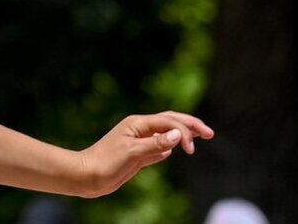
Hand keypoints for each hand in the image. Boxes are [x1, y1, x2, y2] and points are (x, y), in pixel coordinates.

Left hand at [75, 111, 214, 197]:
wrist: (88, 175)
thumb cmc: (106, 162)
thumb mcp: (133, 152)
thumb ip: (156, 144)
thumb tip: (179, 134)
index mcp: (138, 124)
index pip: (169, 121)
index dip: (186, 130)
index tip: (196, 146)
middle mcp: (139, 129)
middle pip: (170, 122)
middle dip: (190, 126)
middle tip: (210, 133)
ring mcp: (138, 141)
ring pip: (165, 134)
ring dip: (182, 135)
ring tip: (199, 138)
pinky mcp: (137, 153)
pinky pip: (158, 146)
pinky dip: (169, 146)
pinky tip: (175, 149)